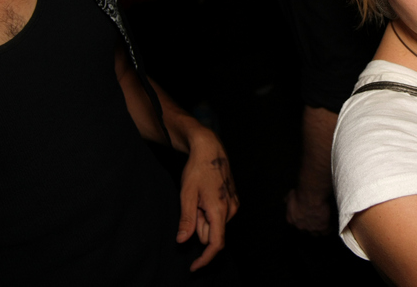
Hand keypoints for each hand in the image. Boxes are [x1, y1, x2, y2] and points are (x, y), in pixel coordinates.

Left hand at [176, 129, 238, 270]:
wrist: (211, 149)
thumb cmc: (198, 170)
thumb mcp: (186, 194)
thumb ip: (187, 220)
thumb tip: (182, 240)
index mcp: (220, 210)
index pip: (215, 243)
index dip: (205, 259)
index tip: (194, 267)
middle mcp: (231, 210)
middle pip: (211, 234)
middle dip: (199, 226)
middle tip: (192, 204)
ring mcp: (234, 205)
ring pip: (214, 224)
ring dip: (203, 217)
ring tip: (199, 197)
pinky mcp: (234, 201)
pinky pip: (219, 216)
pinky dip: (209, 211)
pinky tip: (205, 195)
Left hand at [285, 188, 332, 234]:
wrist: (311, 196)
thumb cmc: (300, 194)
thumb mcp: (290, 195)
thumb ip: (287, 199)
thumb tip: (284, 200)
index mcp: (292, 219)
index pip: (296, 224)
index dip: (301, 221)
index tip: (305, 217)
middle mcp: (301, 226)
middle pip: (306, 230)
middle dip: (310, 227)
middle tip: (314, 221)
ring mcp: (312, 228)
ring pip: (316, 233)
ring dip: (319, 230)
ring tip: (323, 226)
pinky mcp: (322, 227)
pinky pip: (326, 231)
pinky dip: (329, 229)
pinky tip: (331, 226)